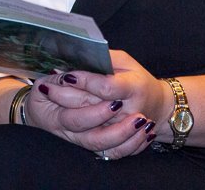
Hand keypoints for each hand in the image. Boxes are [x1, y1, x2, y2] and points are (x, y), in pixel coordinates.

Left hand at [24, 50, 166, 158]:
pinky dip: (76, 135)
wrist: (158, 106)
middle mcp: (129, 112)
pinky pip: (99, 149)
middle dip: (66, 96)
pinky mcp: (118, 144)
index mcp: (133, 87)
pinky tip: (61, 122)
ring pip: (92, 132)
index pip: (105, 87)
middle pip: (93, 108)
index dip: (84, 80)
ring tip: (50, 98)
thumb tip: (77, 56)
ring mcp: (122, 131)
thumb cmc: (137, 79)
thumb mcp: (125, 61)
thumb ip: (104, 58)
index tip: (66, 73)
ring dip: (67, 116)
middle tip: (46, 85)